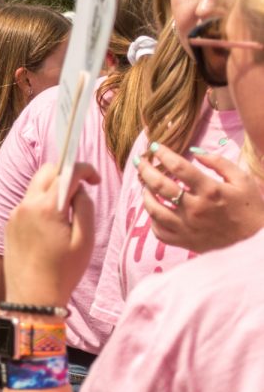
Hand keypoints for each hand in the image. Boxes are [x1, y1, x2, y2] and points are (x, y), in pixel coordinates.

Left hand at [4, 163, 97, 306]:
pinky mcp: (9, 224)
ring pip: (35, 187)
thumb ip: (85, 208)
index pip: (66, 171)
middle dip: (65, 174)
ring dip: (52, 191)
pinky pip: (27, 204)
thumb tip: (79, 190)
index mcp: (46, 207)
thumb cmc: (63, 272)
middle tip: (81, 192)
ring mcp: (14, 214)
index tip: (95, 180)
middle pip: (46, 172)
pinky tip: (50, 228)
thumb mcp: (84, 241)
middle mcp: (26, 205)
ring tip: (66, 215)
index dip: (84, 169)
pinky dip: (41, 205)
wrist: (31, 298)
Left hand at [138, 143, 263, 252]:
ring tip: (144, 184)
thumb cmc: (250, 209)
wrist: (255, 244)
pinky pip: (159, 231)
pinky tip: (154, 209)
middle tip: (139, 160)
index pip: (179, 167)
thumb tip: (195, 151)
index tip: (155, 147)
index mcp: (210, 190)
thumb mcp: (242, 180)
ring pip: (154, 209)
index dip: (164, 154)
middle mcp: (195, 209)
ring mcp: (187, 227)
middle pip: (160, 185)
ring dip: (145, 193)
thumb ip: (219, 163)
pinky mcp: (184, 242)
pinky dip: (152, 219)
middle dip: (145, 169)